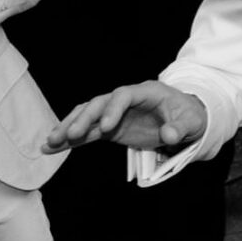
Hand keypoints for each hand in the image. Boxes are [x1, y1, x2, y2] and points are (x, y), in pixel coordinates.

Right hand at [43, 81, 208, 153]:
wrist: (184, 119)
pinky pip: (86, 132)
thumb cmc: (189, 116)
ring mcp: (114, 113)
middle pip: (99, 104)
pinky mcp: (109, 128)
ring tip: (50, 142)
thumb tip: (169, 134)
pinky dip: (69, 140)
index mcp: (146, 92)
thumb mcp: (191, 122)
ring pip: (86, 116)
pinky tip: (50, 149)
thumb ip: (180, 128)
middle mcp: (125, 100)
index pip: (124, 96)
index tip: (105, 128)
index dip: (112, 109)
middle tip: (69, 136)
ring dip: (68, 127)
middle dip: (83, 118)